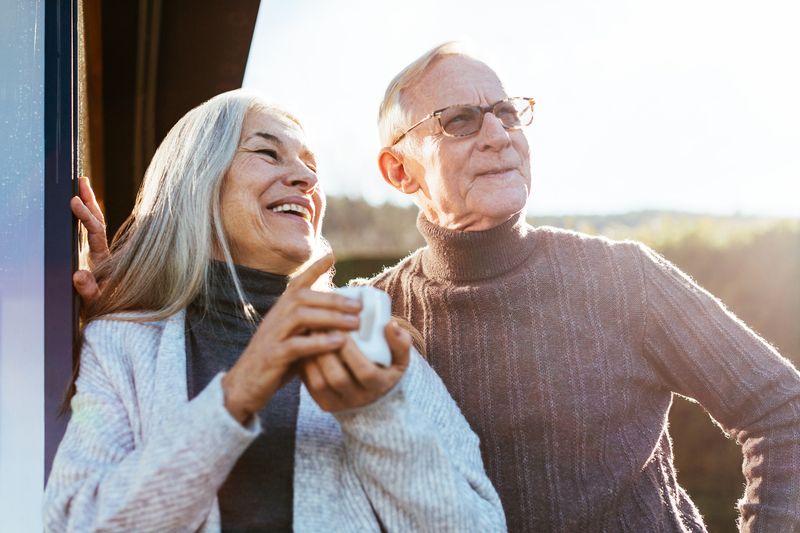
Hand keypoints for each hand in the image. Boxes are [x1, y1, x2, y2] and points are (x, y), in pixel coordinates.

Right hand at [70, 176, 108, 303]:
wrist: (117, 320)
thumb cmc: (109, 310)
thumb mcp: (96, 301)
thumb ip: (88, 289)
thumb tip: (79, 275)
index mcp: (103, 259)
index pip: (94, 231)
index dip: (85, 215)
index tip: (74, 201)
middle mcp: (103, 254)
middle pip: (97, 221)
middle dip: (89, 200)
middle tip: (80, 180)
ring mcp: (100, 256)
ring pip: (96, 225)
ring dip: (90, 205)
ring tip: (82, 186)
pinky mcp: (97, 260)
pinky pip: (93, 234)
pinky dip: (88, 218)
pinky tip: (84, 206)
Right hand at [222, 254, 362, 423]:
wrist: (243, 388)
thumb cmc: (274, 363)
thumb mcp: (292, 339)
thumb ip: (309, 327)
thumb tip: (339, 317)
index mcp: (279, 312)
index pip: (296, 284)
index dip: (313, 269)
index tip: (331, 256)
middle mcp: (274, 319)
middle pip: (302, 297)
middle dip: (333, 299)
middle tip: (359, 305)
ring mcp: (271, 336)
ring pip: (300, 316)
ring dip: (330, 317)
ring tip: (355, 323)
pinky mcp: (272, 357)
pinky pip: (296, 345)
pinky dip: (318, 343)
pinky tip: (338, 343)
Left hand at [300, 320, 411, 411]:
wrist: (374, 395)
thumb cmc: (386, 368)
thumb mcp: (400, 358)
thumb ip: (400, 342)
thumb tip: (390, 324)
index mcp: (379, 386)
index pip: (365, 372)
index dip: (351, 351)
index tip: (341, 327)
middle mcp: (359, 399)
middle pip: (338, 378)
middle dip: (326, 351)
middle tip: (319, 327)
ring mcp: (339, 404)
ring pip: (320, 382)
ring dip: (312, 357)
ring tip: (309, 334)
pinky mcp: (324, 404)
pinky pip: (309, 385)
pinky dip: (305, 365)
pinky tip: (305, 347)